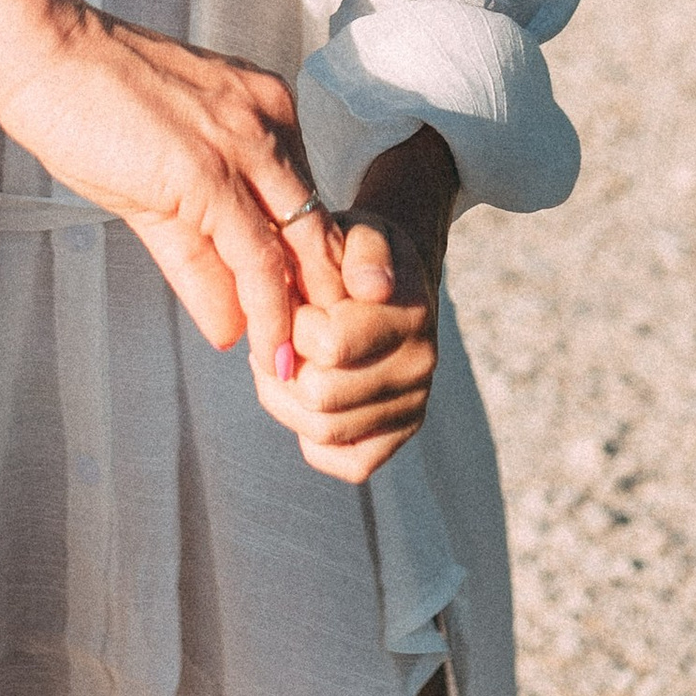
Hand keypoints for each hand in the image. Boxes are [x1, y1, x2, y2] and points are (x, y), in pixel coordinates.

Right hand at [0, 0, 341, 368]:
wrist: (42, 48)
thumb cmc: (88, 104)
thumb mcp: (155, 188)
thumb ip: (199, 257)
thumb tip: (230, 329)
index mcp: (266, 111)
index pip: (309, 206)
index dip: (312, 275)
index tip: (309, 331)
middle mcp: (272, 121)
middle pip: (318, 230)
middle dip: (323, 305)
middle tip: (322, 367)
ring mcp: (244, 143)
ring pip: (295, 249)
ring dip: (298, 321)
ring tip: (293, 378)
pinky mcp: (207, 169)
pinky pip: (254, 254)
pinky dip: (267, 311)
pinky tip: (264, 352)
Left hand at [261, 210, 440, 483]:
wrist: (392, 275)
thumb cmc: (358, 254)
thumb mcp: (360, 232)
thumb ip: (363, 252)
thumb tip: (372, 287)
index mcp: (411, 315)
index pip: (329, 345)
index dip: (291, 325)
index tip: (289, 302)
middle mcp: (419, 367)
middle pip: (320, 395)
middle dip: (282, 363)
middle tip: (276, 335)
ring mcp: (412, 406)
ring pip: (324, 432)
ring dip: (285, 399)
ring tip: (281, 360)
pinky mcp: (397, 435)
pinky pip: (345, 462)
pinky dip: (310, 437)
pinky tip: (302, 396)